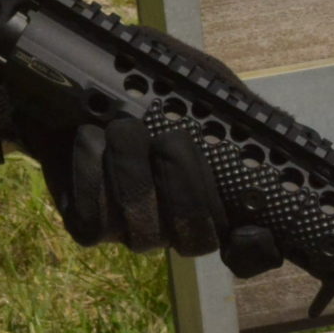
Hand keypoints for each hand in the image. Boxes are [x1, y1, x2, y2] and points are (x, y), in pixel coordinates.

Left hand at [0, 27, 281, 275]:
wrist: (71, 87)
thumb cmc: (145, 87)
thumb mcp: (194, 83)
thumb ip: (225, 105)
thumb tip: (262, 125)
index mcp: (212, 195)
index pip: (248, 249)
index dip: (253, 250)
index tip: (250, 227)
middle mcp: (176, 223)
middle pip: (195, 239)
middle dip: (183, 183)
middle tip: (168, 139)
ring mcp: (132, 229)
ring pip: (143, 232)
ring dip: (132, 169)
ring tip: (122, 127)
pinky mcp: (89, 226)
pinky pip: (94, 223)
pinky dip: (91, 172)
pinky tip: (91, 137)